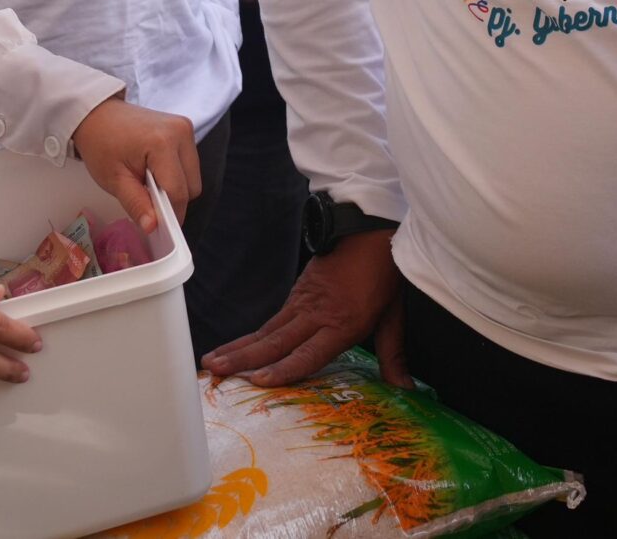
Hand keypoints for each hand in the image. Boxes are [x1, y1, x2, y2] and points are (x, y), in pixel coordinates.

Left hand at [75, 94, 200, 232]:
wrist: (97, 114)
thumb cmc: (101, 144)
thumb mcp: (114, 180)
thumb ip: (136, 204)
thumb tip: (153, 227)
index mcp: (163, 143)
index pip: (178, 191)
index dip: (169, 214)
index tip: (157, 227)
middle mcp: (181, 132)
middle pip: (191, 186)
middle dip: (173, 200)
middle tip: (146, 200)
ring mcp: (186, 127)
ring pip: (193, 176)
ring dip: (175, 187)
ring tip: (148, 183)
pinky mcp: (185, 128)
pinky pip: (189, 164)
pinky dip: (175, 174)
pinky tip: (155, 171)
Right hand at [201, 228, 405, 387]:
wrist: (369, 228)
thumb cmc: (384, 273)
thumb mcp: (394, 315)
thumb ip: (394, 354)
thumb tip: (405, 388)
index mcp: (342, 323)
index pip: (308, 353)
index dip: (283, 369)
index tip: (257, 381)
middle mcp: (316, 315)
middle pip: (276, 342)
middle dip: (243, 360)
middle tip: (215, 373)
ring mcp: (302, 302)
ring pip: (266, 330)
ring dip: (238, 348)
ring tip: (211, 362)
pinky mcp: (297, 293)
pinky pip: (271, 320)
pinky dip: (251, 336)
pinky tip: (236, 348)